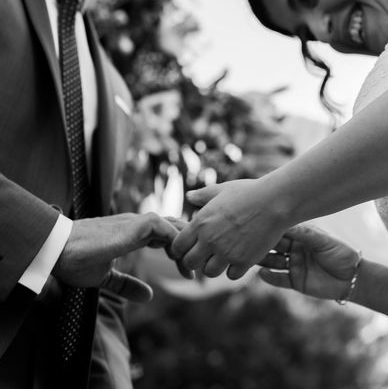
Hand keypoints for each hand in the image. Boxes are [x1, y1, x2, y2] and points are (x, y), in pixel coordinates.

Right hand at [53, 213, 182, 301]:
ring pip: (173, 224)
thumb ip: (127, 285)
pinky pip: (162, 226)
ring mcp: (135, 222)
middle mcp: (137, 224)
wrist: (54, 250)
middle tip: (199, 269)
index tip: (188, 273)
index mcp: (133, 233)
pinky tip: (178, 258)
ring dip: (186, 244)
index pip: (167, 234)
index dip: (180, 251)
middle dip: (191, 246)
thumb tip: (148, 297)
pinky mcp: (131, 226)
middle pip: (176, 226)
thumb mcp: (106, 277)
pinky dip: (174, 239)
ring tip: (191, 267)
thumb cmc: (74, 261)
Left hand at [172, 179, 288, 279]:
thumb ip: (203, 195)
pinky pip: (231, 275)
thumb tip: (189, 196)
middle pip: (190, 263)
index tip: (192, 245)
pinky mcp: (244, 261)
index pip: (178, 247)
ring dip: (215, 266)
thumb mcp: (223, 189)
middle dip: (196, 259)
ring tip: (224, 256)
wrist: (275, 201)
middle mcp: (210, 240)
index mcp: (200, 223)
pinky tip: (240, 257)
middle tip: (207, 253)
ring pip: (209, 272)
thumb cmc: (249, 192)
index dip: (182, 248)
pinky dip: (235, 269)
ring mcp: (227, 253)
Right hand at [259, 225, 360, 300]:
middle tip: (248, 240)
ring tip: (251, 257)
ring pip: (272, 261)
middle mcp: (294, 249)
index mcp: (301, 236)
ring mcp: (294, 265)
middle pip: (273, 245)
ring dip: (262, 259)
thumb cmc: (342, 253)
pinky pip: (278, 279)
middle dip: (261, 243)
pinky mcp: (295, 281)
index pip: (282, 230)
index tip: (258, 221)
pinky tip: (262, 273)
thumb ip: (305, 233)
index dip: (270, 227)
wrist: (353, 277)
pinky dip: (269, 276)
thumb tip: (285, 223)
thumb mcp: (324, 241)